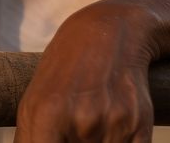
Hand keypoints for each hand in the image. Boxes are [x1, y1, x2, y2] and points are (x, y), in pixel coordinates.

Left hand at [14, 2, 155, 141]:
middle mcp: (81, 122)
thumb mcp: (33, 104)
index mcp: (46, 117)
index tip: (56, 141)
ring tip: (92, 121)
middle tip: (77, 128)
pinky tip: (111, 125)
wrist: (107, 37)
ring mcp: (112, 124)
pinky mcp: (140, 126)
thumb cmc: (63, 76)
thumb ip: (29, 141)